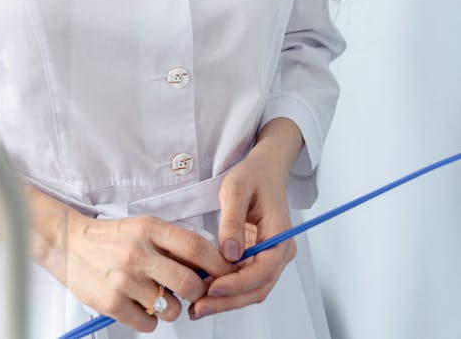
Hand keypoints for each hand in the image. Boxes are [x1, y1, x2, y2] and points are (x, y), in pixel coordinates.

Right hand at [55, 211, 229, 331]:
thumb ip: (172, 243)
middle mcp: (139, 253)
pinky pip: (148, 325)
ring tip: (157, 296)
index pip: (196, 247)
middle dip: (198, 293)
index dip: (217, 264)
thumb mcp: (143, 227)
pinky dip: (149, 320)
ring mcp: (125, 280)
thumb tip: (208, 264)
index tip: (225, 273)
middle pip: (190, 283)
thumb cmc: (111, 237)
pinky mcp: (112, 303)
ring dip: (171, 308)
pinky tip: (139, 304)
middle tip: (192, 292)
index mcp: (150, 229)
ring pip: (171, 309)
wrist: (68, 243)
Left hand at [189, 119, 301, 320]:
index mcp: (281, 236)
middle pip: (257, 288)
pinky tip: (204, 293)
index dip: (237, 285)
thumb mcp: (236, 189)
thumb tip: (229, 255)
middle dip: (228, 301)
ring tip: (197, 308)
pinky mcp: (258, 259)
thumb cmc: (252, 175)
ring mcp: (270, 258)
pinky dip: (226, 290)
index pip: (262, 271)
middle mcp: (280, 253)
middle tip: (198, 309)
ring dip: (226, 301)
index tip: (212, 290)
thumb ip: (232, 221)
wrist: (265, 169)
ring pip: (251, 289)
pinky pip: (244, 280)